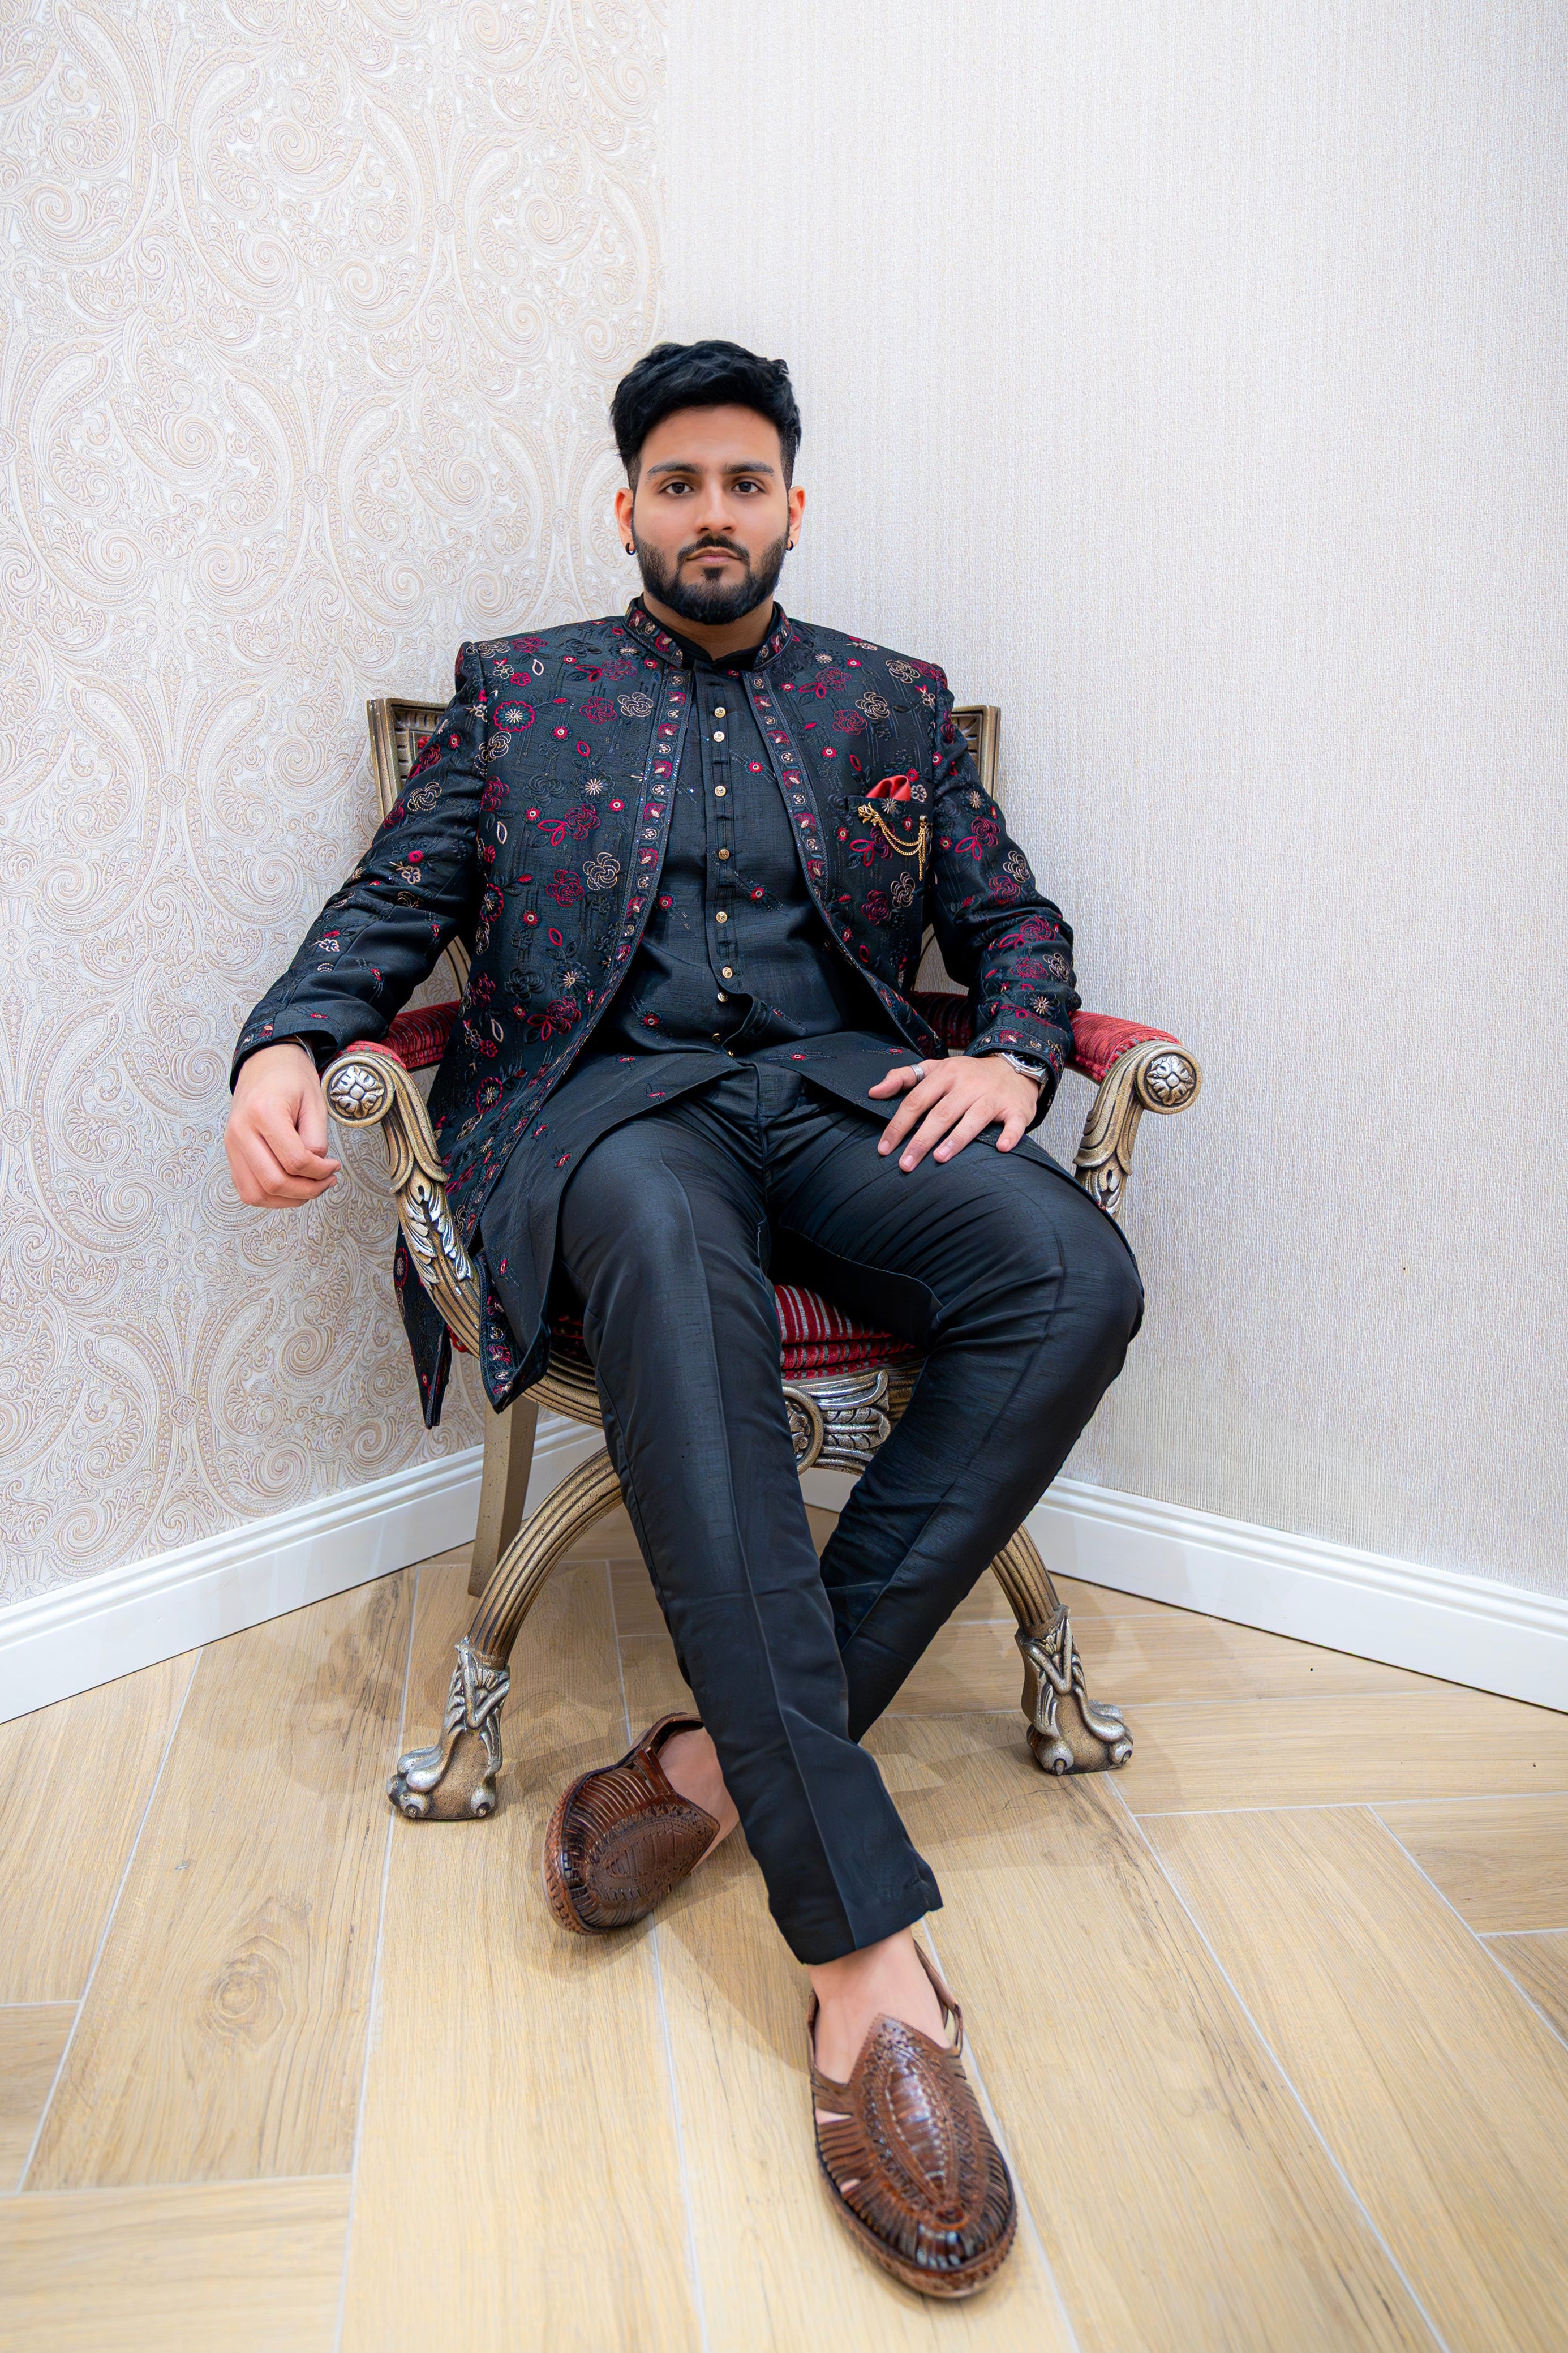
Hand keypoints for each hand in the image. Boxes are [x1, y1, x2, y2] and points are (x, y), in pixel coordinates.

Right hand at [226, 1042, 341, 1206]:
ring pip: (257, 1194)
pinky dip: (270, 1197)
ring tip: (310, 1187)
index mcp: (264, 1113)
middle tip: (326, 1182)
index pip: (295, 1161)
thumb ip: (316, 1140)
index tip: (334, 1167)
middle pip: (274, 1182)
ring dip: (288, 1199)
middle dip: (307, 1190)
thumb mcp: (314, 1103)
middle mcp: (241, 1131)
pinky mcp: (230, 1153)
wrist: (265, 1062)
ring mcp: (231, 1144)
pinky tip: (290, 1188)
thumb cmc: (291, 1078)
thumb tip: (315, 1170)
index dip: (320, 1172)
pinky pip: (247, 1189)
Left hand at [868, 1055, 1038, 1170]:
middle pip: (941, 1113)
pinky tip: (1000, 1148)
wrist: (1013, 1067)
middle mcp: (969, 1084)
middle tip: (906, 1164)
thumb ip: (903, 1078)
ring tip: (940, 1157)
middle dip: (921, 1140)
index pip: (916, 1101)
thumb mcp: (936, 1068)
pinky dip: (1009, 1135)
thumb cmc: (968, 1075)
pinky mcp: (1016, 1109)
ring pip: (973, 1118)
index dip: (898, 1125)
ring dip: (957, 1138)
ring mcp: (993, 1096)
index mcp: (946, 1074)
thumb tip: (874, 1092)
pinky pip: (1014, 1124)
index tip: (884, 1148)